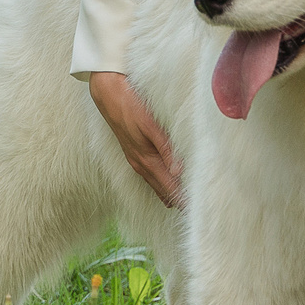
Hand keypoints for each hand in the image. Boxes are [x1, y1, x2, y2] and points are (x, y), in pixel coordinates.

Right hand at [88, 72, 181, 207]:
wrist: (108, 93)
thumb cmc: (131, 106)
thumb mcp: (151, 126)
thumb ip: (166, 149)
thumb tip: (179, 173)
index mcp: (146, 160)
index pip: (169, 186)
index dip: (182, 198)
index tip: (196, 208)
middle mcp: (140, 163)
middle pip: (163, 188)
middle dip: (177, 199)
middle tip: (194, 211)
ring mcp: (136, 158)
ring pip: (155, 183)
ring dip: (169, 192)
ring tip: (182, 204)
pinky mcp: (134, 151)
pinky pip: (150, 174)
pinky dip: (160, 182)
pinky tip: (166, 183)